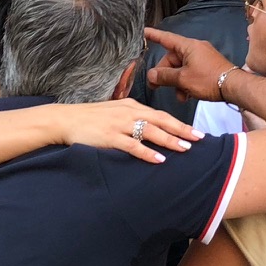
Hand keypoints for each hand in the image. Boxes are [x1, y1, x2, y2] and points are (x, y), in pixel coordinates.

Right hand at [50, 100, 198, 162]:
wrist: (65, 119)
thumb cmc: (90, 118)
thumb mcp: (114, 111)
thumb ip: (132, 117)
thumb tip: (150, 128)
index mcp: (131, 106)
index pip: (161, 114)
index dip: (180, 124)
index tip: (196, 132)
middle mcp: (128, 112)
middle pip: (161, 121)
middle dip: (182, 130)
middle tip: (199, 139)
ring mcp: (119, 124)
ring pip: (150, 131)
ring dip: (169, 140)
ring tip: (185, 149)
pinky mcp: (110, 136)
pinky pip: (132, 145)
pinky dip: (147, 152)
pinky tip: (159, 159)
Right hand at [144, 28, 237, 103]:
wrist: (233, 86)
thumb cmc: (209, 79)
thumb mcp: (183, 79)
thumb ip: (165, 76)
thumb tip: (151, 75)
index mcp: (188, 46)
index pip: (167, 38)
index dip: (154, 35)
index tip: (144, 31)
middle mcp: (195, 48)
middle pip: (172, 58)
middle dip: (164, 73)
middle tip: (155, 86)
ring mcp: (202, 57)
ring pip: (181, 67)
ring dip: (176, 81)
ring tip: (179, 96)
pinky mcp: (208, 66)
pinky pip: (191, 71)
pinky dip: (186, 82)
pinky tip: (186, 95)